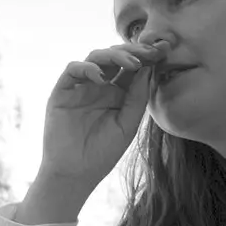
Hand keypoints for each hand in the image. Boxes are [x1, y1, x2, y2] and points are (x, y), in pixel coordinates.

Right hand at [36, 39, 169, 194]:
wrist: (75, 174)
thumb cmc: (102, 154)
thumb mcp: (128, 124)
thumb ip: (138, 96)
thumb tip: (149, 67)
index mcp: (118, 94)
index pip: (132, 67)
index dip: (147, 56)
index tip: (162, 51)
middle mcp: (99, 87)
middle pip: (115, 57)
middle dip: (133, 51)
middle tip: (149, 53)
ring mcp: (80, 88)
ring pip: (96, 57)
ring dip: (114, 56)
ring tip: (131, 63)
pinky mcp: (62, 92)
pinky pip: (73, 69)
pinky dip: (87, 68)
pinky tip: (101, 78)